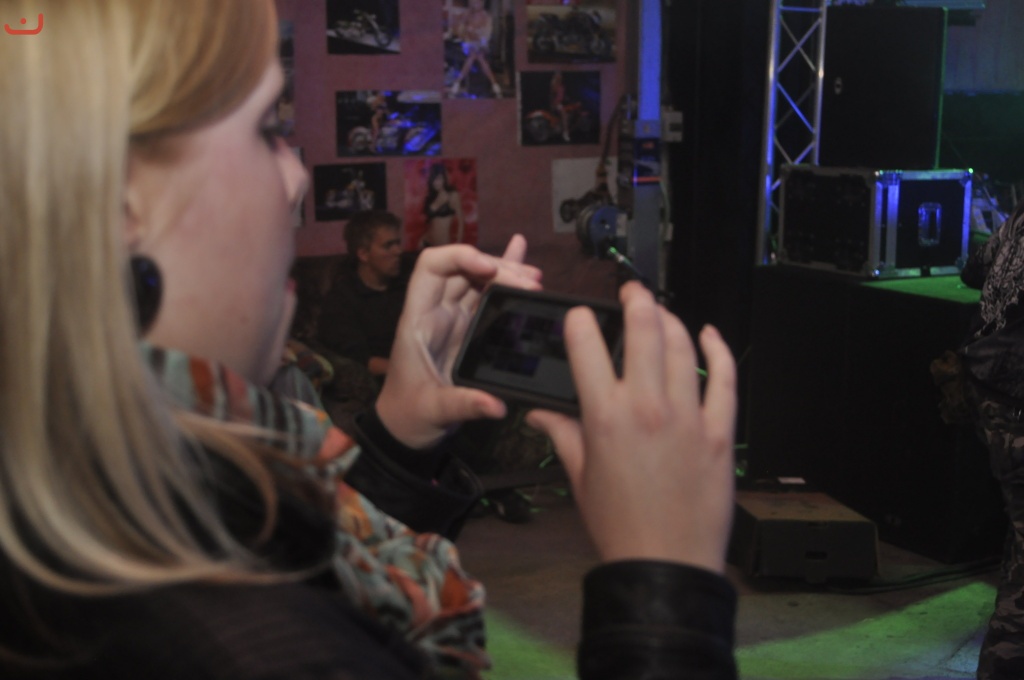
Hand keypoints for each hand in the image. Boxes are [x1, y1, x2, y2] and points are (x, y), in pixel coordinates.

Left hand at [376, 235, 541, 448]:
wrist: (407, 428)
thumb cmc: (410, 414)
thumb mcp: (434, 411)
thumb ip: (464, 404)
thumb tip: (497, 405)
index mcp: (419, 320)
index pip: (432, 268)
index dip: (460, 258)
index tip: (490, 270)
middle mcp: (436, 311)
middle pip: (464, 270)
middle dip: (497, 268)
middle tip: (531, 284)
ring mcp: (454, 318)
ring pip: (479, 280)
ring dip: (507, 273)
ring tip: (536, 280)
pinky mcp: (469, 328)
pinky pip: (487, 295)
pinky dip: (504, 275)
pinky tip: (522, 255)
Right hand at [526, 282, 736, 573]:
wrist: (665, 564)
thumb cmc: (620, 525)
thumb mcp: (580, 478)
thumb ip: (562, 435)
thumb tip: (541, 414)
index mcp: (606, 416)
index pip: (587, 347)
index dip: (580, 322)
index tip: (579, 317)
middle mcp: (647, 407)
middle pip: (644, 330)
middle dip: (636, 300)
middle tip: (632, 292)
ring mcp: (688, 416)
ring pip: (683, 346)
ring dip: (671, 319)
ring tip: (661, 311)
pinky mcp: (719, 431)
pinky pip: (724, 379)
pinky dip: (718, 350)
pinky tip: (710, 334)